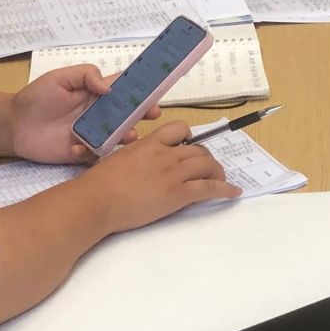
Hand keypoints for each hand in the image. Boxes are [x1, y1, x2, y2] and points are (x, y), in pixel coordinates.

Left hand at [4, 64, 150, 162]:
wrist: (13, 126)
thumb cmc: (36, 97)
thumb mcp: (59, 78)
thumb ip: (85, 75)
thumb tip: (109, 88)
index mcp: (97, 93)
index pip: (125, 88)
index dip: (142, 88)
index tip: (157, 89)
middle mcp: (100, 113)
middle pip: (129, 113)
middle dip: (143, 113)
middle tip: (152, 113)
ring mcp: (93, 134)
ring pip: (119, 136)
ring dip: (126, 136)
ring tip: (128, 136)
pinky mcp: (83, 152)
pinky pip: (97, 155)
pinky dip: (92, 153)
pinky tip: (77, 148)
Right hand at [79, 121, 239, 232]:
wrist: (96, 201)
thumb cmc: (99, 184)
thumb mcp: (118, 159)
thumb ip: (136, 157)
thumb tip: (142, 165)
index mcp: (150, 143)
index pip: (180, 129)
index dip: (189, 138)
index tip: (189, 147)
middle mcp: (166, 154)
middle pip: (199, 150)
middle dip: (206, 160)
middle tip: (206, 170)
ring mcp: (174, 173)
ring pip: (208, 166)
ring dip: (217, 173)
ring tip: (220, 180)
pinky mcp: (178, 194)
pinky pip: (209, 188)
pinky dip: (225, 189)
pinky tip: (233, 192)